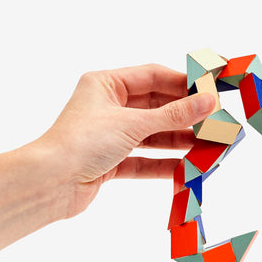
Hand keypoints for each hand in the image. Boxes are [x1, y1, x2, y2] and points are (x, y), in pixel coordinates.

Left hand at [41, 64, 215, 217]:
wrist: (49, 184)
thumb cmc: (81, 142)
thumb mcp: (133, 123)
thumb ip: (173, 115)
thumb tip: (207, 102)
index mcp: (106, 85)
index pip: (153, 77)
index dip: (182, 83)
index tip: (209, 91)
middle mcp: (109, 107)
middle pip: (155, 108)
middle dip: (184, 116)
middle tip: (212, 121)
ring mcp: (110, 135)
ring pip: (151, 135)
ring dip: (177, 141)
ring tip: (206, 145)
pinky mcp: (111, 160)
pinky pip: (143, 159)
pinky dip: (163, 163)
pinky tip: (185, 167)